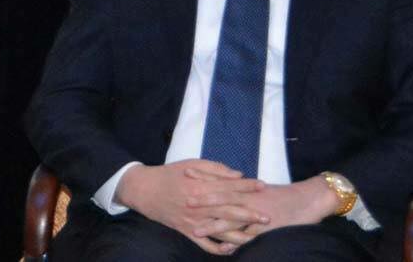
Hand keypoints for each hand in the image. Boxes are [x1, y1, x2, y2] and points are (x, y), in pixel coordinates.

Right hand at [116, 160, 268, 254]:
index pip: (229, 187)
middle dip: (250, 214)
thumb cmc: (170, 174)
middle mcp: (199, 206)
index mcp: (201, 186)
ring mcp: (194, 222)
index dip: (247, 187)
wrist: (145, 190)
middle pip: (229, 212)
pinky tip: (233, 248)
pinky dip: (220, 249)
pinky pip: (207, 245)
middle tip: (267, 216)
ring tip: (256, 235)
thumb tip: (237, 175)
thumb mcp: (192, 164)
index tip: (263, 186)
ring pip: (221, 232)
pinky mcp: (188, 232)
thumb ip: (215, 169)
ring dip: (240, 234)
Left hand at [190, 175, 338, 243]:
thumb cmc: (283, 194)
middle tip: (183, 199)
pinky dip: (236, 241)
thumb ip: (242, 187)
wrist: (309, 199)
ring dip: (212, 223)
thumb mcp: (259, 188)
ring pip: (231, 218)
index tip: (186, 172)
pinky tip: (223, 248)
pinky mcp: (265, 227)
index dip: (203, 175)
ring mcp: (256, 213)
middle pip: (221, 197)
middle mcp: (249, 198)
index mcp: (246, 186)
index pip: (220, 179)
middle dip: (202, 199)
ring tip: (195, 227)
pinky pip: (248, 236)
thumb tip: (226, 184)